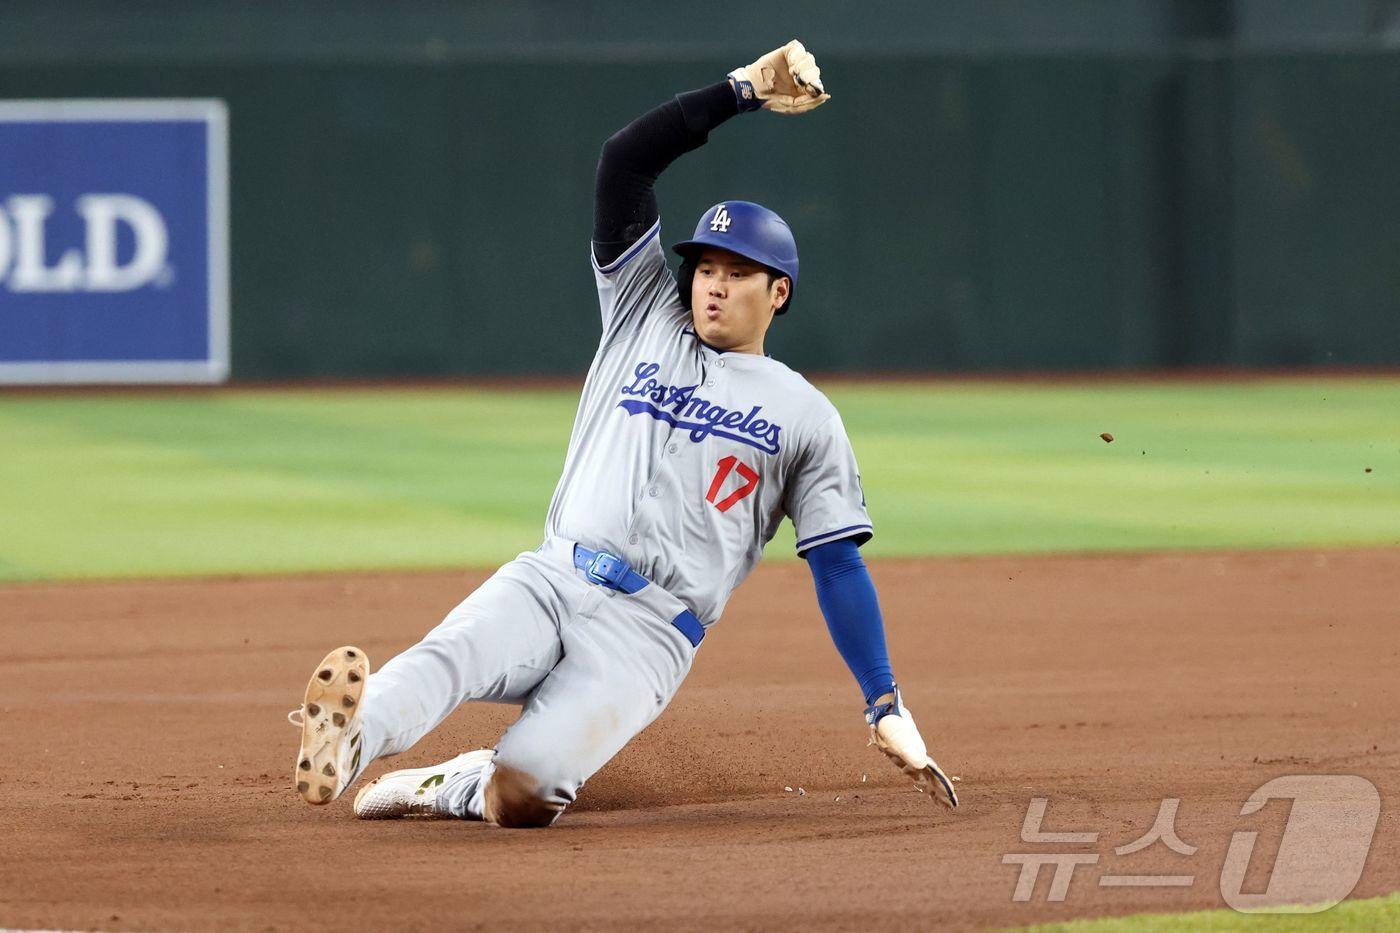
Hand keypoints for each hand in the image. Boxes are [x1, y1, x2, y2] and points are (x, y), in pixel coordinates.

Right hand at [729, 39, 830, 114]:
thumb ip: (809, 102)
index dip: (815, 86)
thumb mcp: (792, 106)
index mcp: (802, 87)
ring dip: (803, 67)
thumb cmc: (771, 99)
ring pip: (809, 59)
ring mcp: (793, 62)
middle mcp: (800, 73)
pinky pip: (798, 48)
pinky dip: (797, 55)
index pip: (817, 83)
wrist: (753, 89)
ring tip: (793, 73)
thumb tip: (826, 95)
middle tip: (799, 80)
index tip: (807, 89)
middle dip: (809, 76)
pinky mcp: (786, 52)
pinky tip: (790, 64)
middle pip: (815, 70)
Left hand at [866, 687, 958, 809]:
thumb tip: (922, 765)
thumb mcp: (899, 739)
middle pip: (933, 778)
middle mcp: (918, 757)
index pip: (936, 776)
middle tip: (950, 808)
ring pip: (925, 775)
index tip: (953, 803)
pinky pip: (914, 771)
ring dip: (932, 788)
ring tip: (940, 802)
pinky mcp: (903, 752)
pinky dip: (919, 780)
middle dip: (941, 793)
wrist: (885, 708)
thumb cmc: (891, 723)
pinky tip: (921, 784)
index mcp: (920, 756)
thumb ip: (910, 751)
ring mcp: (912, 754)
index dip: (944, 789)